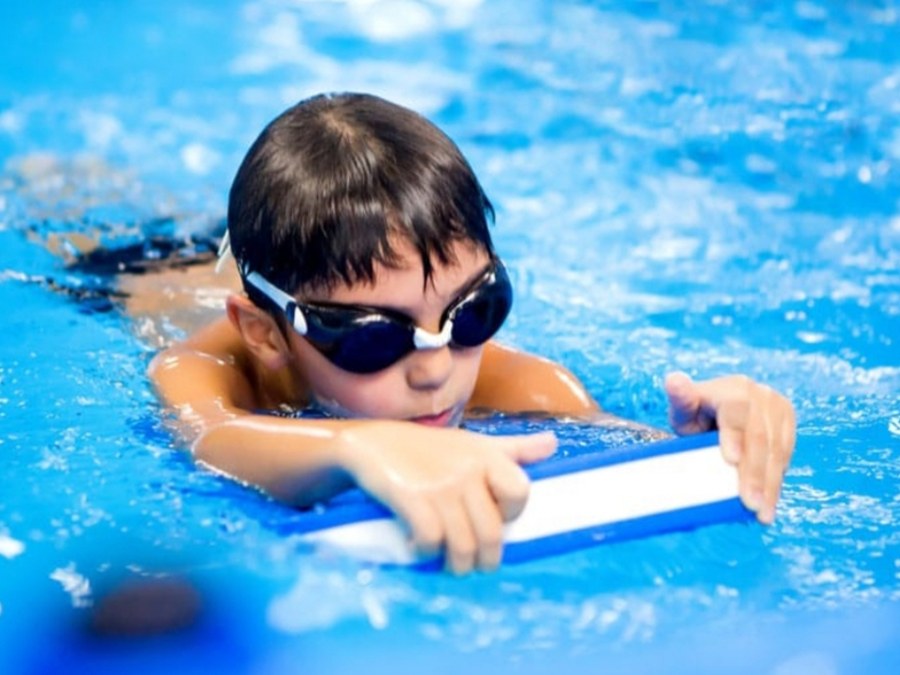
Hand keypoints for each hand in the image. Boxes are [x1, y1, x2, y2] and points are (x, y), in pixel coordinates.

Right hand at [336, 421, 556, 573]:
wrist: (371, 443)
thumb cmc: (427, 448)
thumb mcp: (472, 443)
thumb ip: (513, 448)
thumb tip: (553, 444)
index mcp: (486, 456)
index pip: (520, 492)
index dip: (510, 515)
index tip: (495, 521)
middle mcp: (467, 470)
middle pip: (491, 532)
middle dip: (484, 559)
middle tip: (472, 564)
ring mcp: (439, 485)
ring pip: (463, 544)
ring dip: (456, 566)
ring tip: (449, 565)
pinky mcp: (411, 497)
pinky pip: (430, 540)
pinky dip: (425, 553)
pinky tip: (418, 550)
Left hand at [664, 372, 795, 523]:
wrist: (719, 412)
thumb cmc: (697, 414)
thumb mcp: (683, 409)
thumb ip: (680, 399)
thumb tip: (673, 380)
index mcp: (731, 388)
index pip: (736, 412)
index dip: (735, 436)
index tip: (731, 460)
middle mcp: (759, 394)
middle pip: (759, 436)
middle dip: (755, 472)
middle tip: (751, 503)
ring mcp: (777, 407)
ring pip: (776, 449)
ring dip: (771, 484)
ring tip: (763, 512)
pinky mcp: (787, 423)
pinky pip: (785, 454)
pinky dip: (777, 480)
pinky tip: (770, 502)